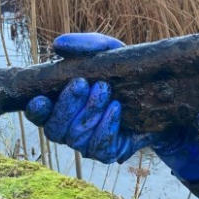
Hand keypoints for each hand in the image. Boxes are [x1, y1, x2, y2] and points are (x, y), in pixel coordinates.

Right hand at [27, 33, 198, 179]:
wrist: (163, 95)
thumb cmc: (126, 71)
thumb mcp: (109, 52)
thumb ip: (85, 47)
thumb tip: (58, 46)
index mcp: (62, 104)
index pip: (38, 114)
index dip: (36, 110)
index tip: (40, 99)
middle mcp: (69, 127)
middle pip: (55, 129)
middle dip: (67, 106)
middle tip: (82, 83)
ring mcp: (88, 142)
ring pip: (76, 139)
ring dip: (89, 114)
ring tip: (105, 90)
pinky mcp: (109, 152)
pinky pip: (100, 148)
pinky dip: (106, 127)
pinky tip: (117, 109)